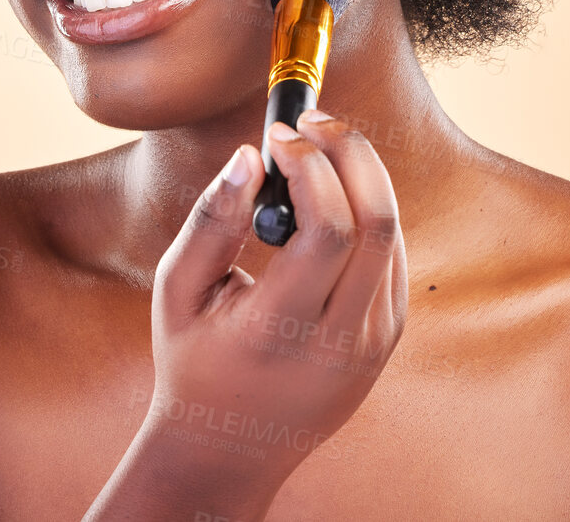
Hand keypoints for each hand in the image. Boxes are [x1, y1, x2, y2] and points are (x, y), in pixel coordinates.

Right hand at [145, 108, 407, 485]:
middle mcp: (340, 343)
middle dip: (351, 152)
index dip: (311, 165)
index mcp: (281, 333)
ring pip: (391, 235)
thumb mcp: (178, 292)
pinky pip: (392, 257)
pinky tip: (333, 192)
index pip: (328, 231)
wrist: (230, 449)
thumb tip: (251, 155)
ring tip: (319, 146)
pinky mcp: (387, 340)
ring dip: (362, 175)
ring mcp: (372, 345)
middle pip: (377, 222)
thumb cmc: (193, 361)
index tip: (280, 134)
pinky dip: (368, 210)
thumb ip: (210, 220)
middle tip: (314, 120)